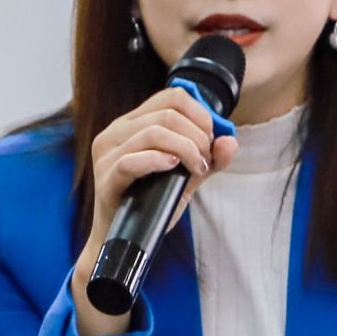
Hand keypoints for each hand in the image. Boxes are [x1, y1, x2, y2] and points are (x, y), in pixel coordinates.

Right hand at [72, 87, 237, 335]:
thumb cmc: (151, 202)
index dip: (200, 114)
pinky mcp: (106, 178)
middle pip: (166, 114)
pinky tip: (174, 168)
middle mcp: (116, 132)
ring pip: (152, 132)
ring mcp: (107, 154)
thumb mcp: (186, 176)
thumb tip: (231, 141)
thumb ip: (208, 159)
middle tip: (205, 161)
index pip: (171, 97)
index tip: (211, 140)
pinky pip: (131, 160)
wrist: (125, 238)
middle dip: (197, 136)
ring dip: (185, 149)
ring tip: (196, 168)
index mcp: (132, 123)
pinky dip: (158, 161)